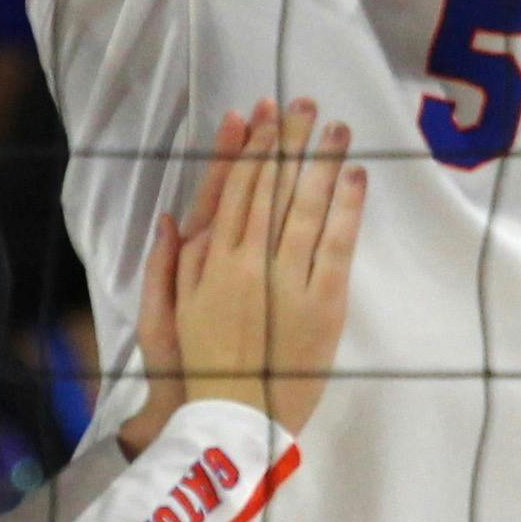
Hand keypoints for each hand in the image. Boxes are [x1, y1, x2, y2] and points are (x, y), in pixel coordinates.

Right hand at [132, 103, 370, 438]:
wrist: (231, 418)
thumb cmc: (196, 366)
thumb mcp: (166, 314)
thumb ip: (169, 264)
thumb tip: (173, 217)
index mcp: (211, 261)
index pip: (233, 190)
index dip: (248, 149)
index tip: (259, 113)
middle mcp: (248, 262)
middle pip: (271, 189)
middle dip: (287, 142)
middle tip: (303, 103)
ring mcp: (286, 281)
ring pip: (305, 208)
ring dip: (321, 163)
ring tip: (336, 128)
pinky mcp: (321, 304)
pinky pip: (336, 246)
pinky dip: (345, 209)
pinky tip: (354, 178)